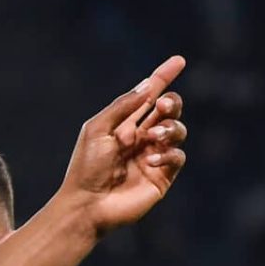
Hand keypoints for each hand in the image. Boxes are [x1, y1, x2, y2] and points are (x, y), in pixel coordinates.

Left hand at [57, 55, 188, 234]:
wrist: (86, 205)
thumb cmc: (86, 168)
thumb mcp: (98, 129)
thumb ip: (123, 107)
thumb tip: (149, 86)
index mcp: (124, 125)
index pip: (149, 96)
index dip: (163, 77)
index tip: (178, 61)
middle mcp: (141, 138)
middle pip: (169, 110)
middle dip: (172, 103)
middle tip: (163, 106)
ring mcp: (153, 156)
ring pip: (178, 131)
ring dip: (171, 128)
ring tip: (154, 136)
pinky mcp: (162, 176)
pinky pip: (178, 156)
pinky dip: (169, 153)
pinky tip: (151, 159)